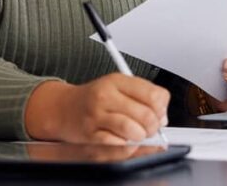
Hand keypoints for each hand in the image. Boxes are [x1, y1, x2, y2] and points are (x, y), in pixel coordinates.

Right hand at [25, 74, 169, 143]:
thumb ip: (142, 96)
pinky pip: (117, 144)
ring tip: (137, 134)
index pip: (154, 94)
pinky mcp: (90, 133)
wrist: (63, 108)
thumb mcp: (117, 88)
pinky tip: (123, 139)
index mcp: (117, 81)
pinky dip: (125, 145)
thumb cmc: (94, 99)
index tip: (160, 114)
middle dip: (153, 127)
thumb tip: (163, 116)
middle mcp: (106, 95)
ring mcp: (97, 115)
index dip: (162, 109)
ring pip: (133, 130)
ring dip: (140, 137)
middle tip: (150, 128)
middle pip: (146, 115)